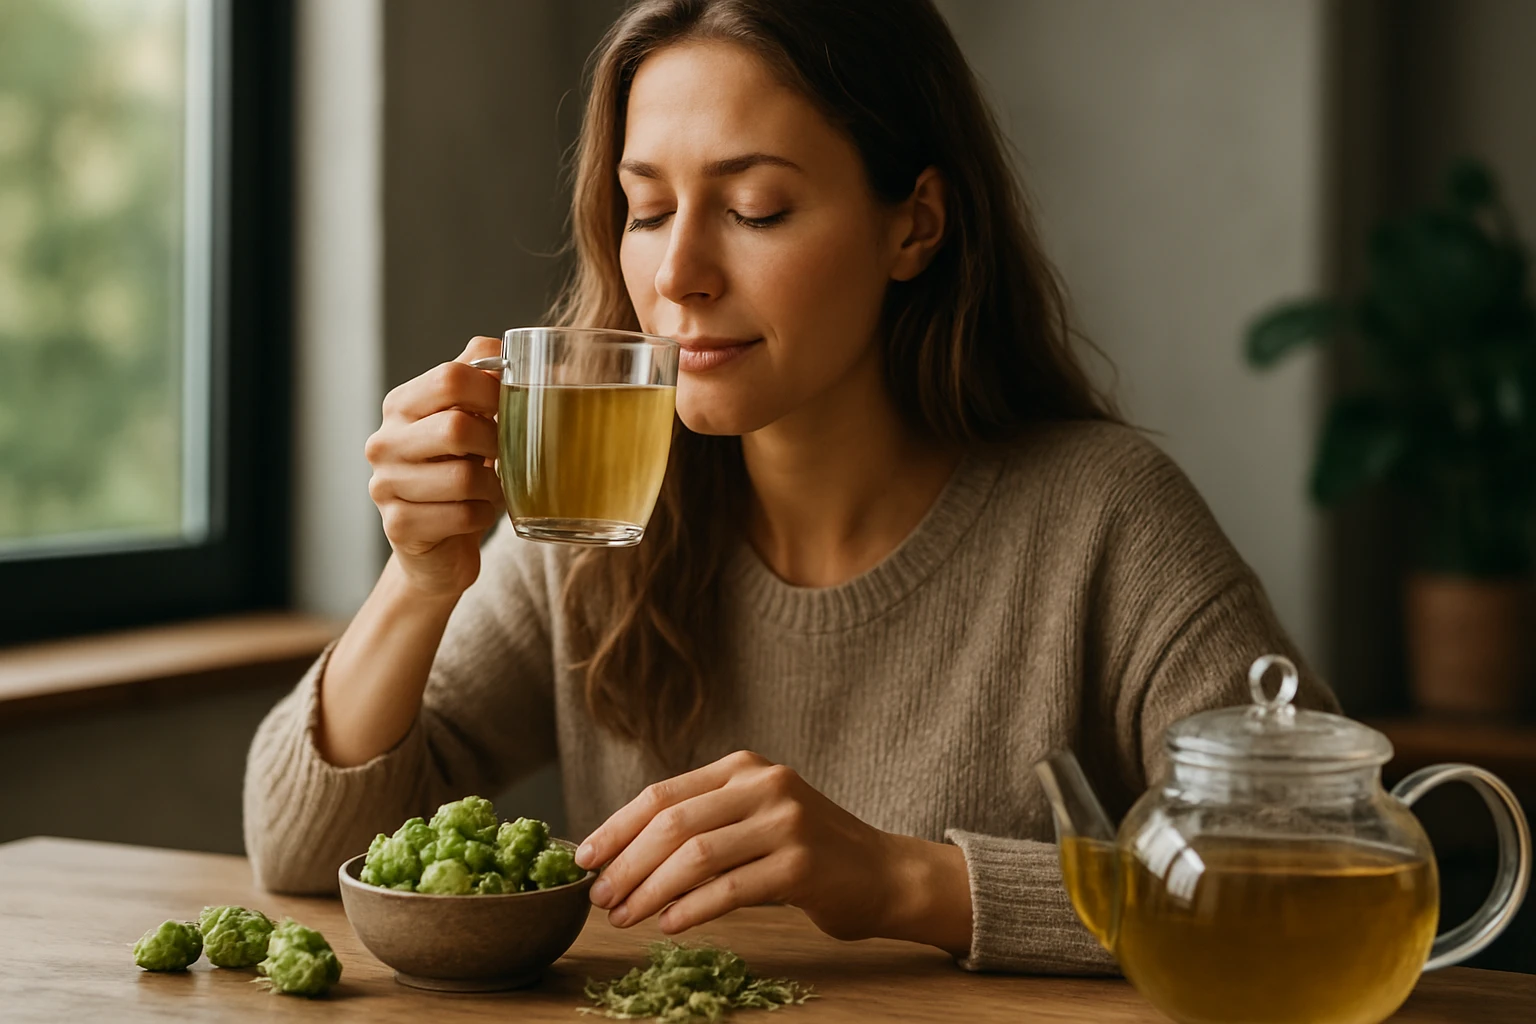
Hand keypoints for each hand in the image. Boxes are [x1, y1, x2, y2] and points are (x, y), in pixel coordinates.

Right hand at [365, 336, 504, 596]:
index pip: (450, 376)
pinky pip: (462, 516)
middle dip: (495, 444)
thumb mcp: (469, 419)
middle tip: (503, 455)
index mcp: (402, 405)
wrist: (438, 543)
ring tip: (491, 489)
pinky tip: (476, 513)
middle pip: (457, 427)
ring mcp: (385, 485)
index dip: (492, 390)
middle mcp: (384, 442)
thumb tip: (512, 347)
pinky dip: (482, 516)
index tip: (507, 408)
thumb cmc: (460, 471)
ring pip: (464, 478)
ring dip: (493, 487)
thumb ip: (482, 378)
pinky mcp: (399, 526)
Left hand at [575, 751, 973, 955]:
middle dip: (627, 864)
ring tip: (625, 917)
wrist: (884, 874)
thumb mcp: (755, 819)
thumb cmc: (809, 854)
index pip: (663, 793)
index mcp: (744, 767)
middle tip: (600, 898)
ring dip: (650, 890)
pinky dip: (690, 910)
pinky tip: (668, 926)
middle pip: (674, 823)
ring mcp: (786, 821)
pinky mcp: (802, 863)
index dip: (617, 828)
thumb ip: (703, 824)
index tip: (586, 859)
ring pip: (696, 856)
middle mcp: (764, 784)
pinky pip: (730, 888)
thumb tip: (622, 856)